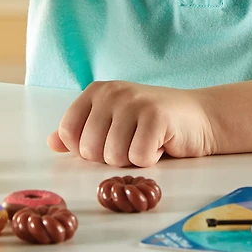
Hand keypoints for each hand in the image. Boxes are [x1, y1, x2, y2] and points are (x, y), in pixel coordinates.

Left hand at [47, 81, 216, 166]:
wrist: (199, 117)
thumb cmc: (152, 123)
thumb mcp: (112, 122)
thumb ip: (81, 131)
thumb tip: (51, 142)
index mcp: (96, 91)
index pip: (68, 132)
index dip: (85, 149)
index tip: (108, 141)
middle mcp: (112, 92)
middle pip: (89, 149)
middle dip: (111, 157)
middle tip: (132, 141)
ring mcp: (133, 102)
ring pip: (113, 156)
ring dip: (132, 159)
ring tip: (146, 141)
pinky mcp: (156, 116)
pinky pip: (139, 157)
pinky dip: (151, 160)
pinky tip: (161, 143)